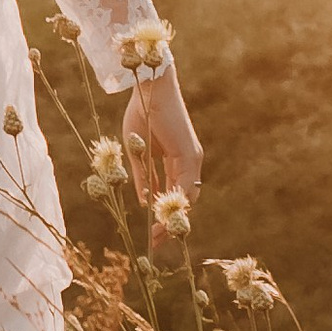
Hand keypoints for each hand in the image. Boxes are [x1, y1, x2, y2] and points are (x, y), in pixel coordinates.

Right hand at [124, 69, 202, 226]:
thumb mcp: (139, 153)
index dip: (164, 214)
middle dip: (170, 222)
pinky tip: (161, 215)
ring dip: (172, 217)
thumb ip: (145, 177)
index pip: (174, 193)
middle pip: (184, 200)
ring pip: (186, 196)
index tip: (152, 232)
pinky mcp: (190, 154)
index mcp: (177, 160)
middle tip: (156, 241)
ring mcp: (192, 158)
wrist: (148, 89)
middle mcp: (189, 162)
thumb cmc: (142, 113)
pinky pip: (184, 184)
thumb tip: (145, 202)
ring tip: (158, 235)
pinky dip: (174, 202)